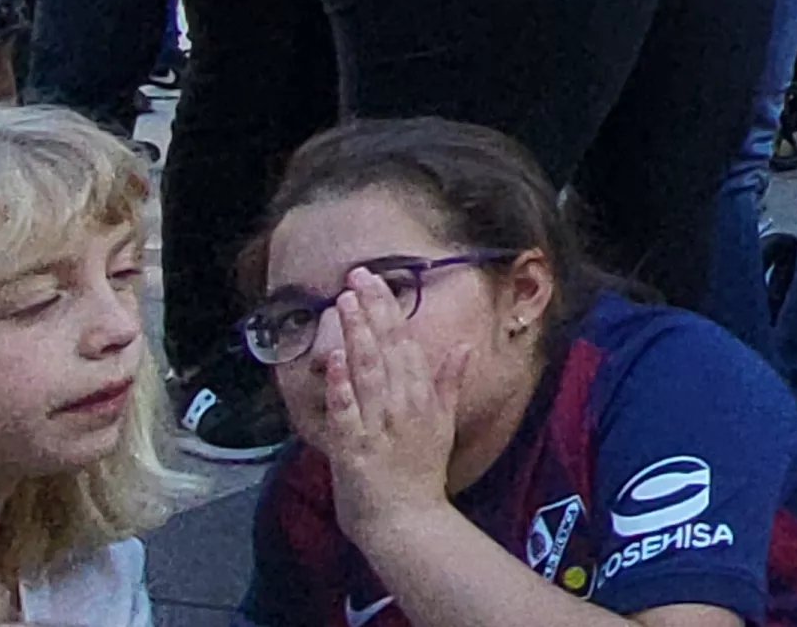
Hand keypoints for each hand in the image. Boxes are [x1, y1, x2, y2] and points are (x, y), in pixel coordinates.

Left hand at [307, 263, 475, 548]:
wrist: (407, 520)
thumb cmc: (421, 472)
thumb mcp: (444, 423)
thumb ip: (449, 383)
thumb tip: (462, 346)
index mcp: (422, 397)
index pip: (406, 343)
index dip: (390, 310)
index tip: (377, 281)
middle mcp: (402, 405)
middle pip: (386, 350)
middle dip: (371, 311)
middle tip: (356, 277)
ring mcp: (378, 425)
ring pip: (367, 372)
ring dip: (356, 335)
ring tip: (344, 302)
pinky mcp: (354, 447)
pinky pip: (347, 411)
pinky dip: (341, 384)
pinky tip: (334, 358)